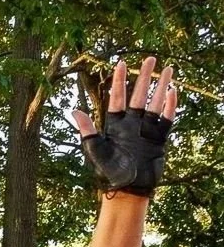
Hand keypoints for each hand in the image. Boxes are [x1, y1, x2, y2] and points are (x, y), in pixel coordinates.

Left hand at [72, 57, 175, 195]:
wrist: (129, 188)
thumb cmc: (110, 171)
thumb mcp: (96, 149)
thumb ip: (88, 130)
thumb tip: (74, 110)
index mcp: (115, 124)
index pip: (117, 97)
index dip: (119, 81)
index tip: (121, 63)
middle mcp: (132, 123)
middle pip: (139, 95)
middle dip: (144, 77)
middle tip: (150, 59)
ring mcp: (146, 129)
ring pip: (155, 103)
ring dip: (161, 87)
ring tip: (168, 69)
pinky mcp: (158, 138)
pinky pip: (166, 119)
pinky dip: (170, 106)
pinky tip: (173, 92)